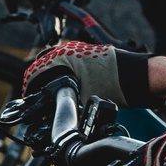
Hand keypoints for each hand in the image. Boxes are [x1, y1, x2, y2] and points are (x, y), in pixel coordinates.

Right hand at [22, 39, 150, 106]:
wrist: (137, 79)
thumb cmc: (113, 84)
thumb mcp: (80, 97)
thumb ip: (61, 104)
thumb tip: (51, 115)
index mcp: (62, 56)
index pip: (35, 70)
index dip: (30, 86)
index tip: (29, 98)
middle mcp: (69, 50)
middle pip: (44, 67)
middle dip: (40, 84)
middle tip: (38, 100)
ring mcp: (79, 52)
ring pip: (56, 66)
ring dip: (52, 80)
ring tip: (51, 97)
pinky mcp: (89, 57)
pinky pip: (69, 66)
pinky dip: (64, 77)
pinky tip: (67, 90)